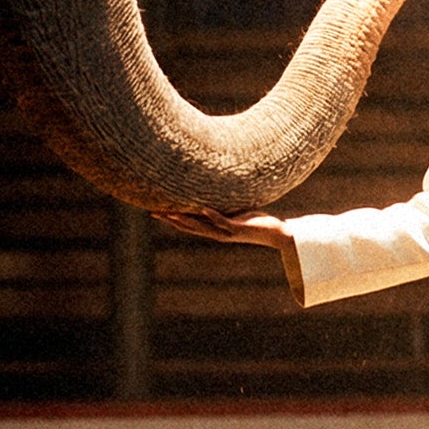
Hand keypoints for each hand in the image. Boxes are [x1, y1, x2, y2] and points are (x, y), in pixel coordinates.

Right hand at [152, 207, 290, 250]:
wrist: (275, 233)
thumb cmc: (256, 221)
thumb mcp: (235, 213)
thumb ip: (222, 208)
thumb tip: (212, 195)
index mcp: (214, 229)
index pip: (188, 225)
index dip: (171, 220)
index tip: (155, 212)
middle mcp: (217, 233)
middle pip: (188, 227)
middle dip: (171, 220)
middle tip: (153, 213)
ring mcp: (226, 231)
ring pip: (201, 226)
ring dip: (185, 219)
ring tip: (171, 212)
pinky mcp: (238, 228)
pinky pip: (222, 221)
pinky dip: (212, 215)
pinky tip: (202, 208)